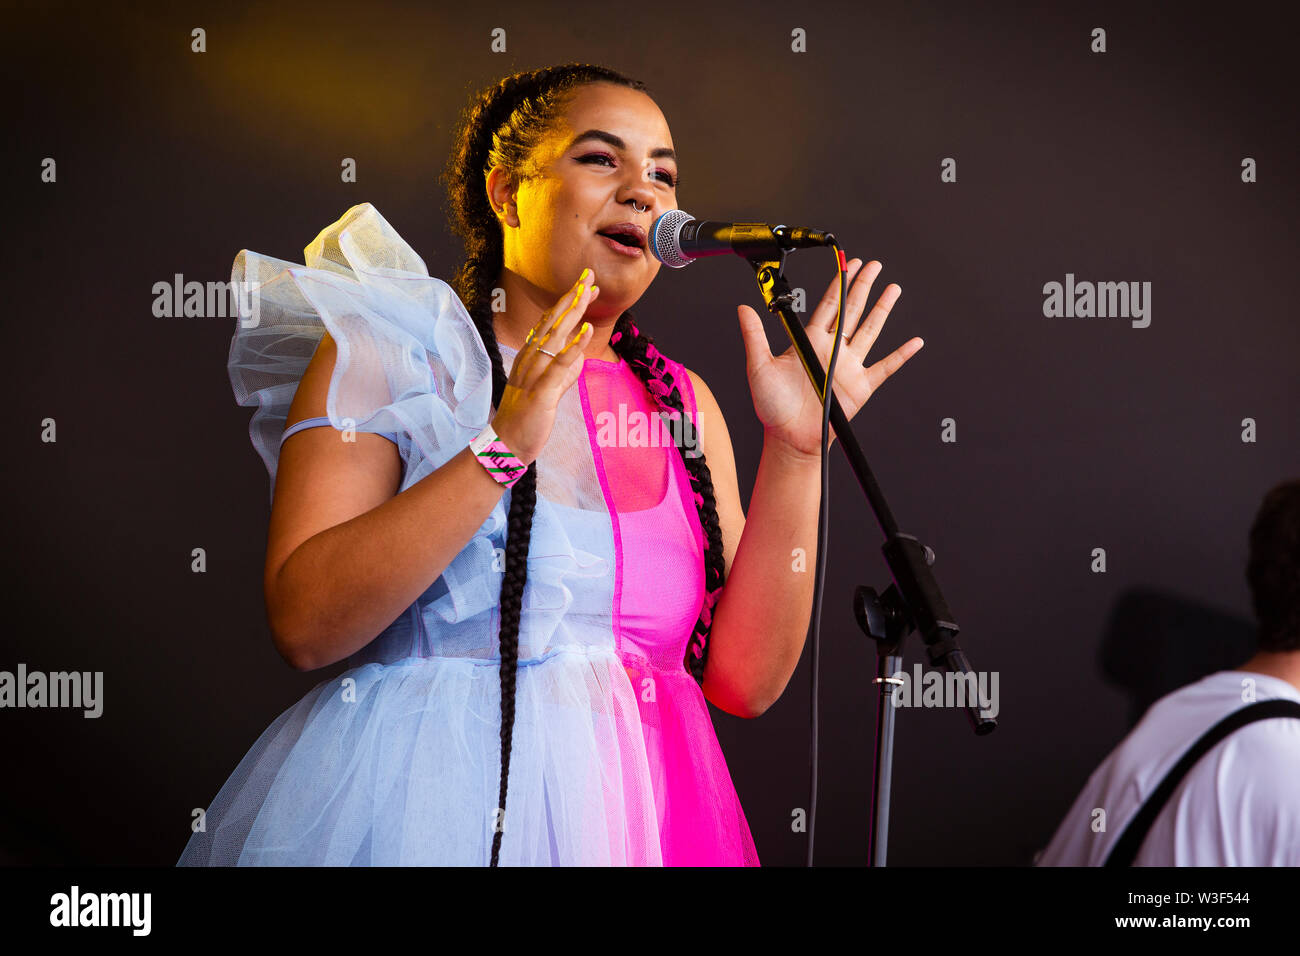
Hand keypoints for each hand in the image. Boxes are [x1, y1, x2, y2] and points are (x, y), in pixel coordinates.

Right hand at [491, 268, 599, 465]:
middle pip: (552, 321)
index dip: (568, 303)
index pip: (550, 323)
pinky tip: (586, 330)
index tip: (586, 286)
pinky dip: (574, 346)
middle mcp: (530, 359)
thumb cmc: (527, 418)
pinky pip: (559, 365)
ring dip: (572, 312)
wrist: (507, 445)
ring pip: (554, 336)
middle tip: (589, 276)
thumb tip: (579, 357)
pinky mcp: (541, 391)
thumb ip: (564, 373)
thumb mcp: (549, 390)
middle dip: (572, 297)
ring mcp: (534, 373)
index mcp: (530, 357)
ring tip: (588, 292)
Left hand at [735, 258, 922, 459]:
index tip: (848, 263)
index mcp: (809, 341)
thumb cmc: (772, 407)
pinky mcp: (861, 387)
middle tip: (874, 265)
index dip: (839, 282)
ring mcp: (848, 367)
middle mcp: (831, 350)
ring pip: (870, 330)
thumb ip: (754, 336)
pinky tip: (915, 342)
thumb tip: (743, 308)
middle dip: (863, 286)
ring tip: (893, 288)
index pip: (828, 305)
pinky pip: (885, 367)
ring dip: (882, 309)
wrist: (789, 439)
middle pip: (852, 310)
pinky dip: (901, 355)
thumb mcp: (758, 367)